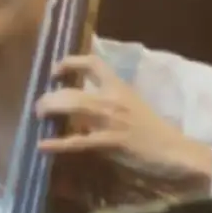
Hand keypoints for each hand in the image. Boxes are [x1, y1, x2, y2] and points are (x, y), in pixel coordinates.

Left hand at [34, 54, 211, 184]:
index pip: (92, 62)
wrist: (173, 150)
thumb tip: (80, 103)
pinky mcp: (110, 142)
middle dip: (49, 96)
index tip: (54, 71)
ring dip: (49, 110)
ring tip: (38, 117)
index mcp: (120, 86)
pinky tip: (42, 145)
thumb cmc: (152, 130)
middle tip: (40, 105)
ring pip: (72, 107)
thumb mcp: (131, 105)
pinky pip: (77, 141)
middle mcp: (113, 98)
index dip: (69, 62)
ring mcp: (111, 120)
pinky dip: (57, 143)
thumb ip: (108, 100)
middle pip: (72, 89)